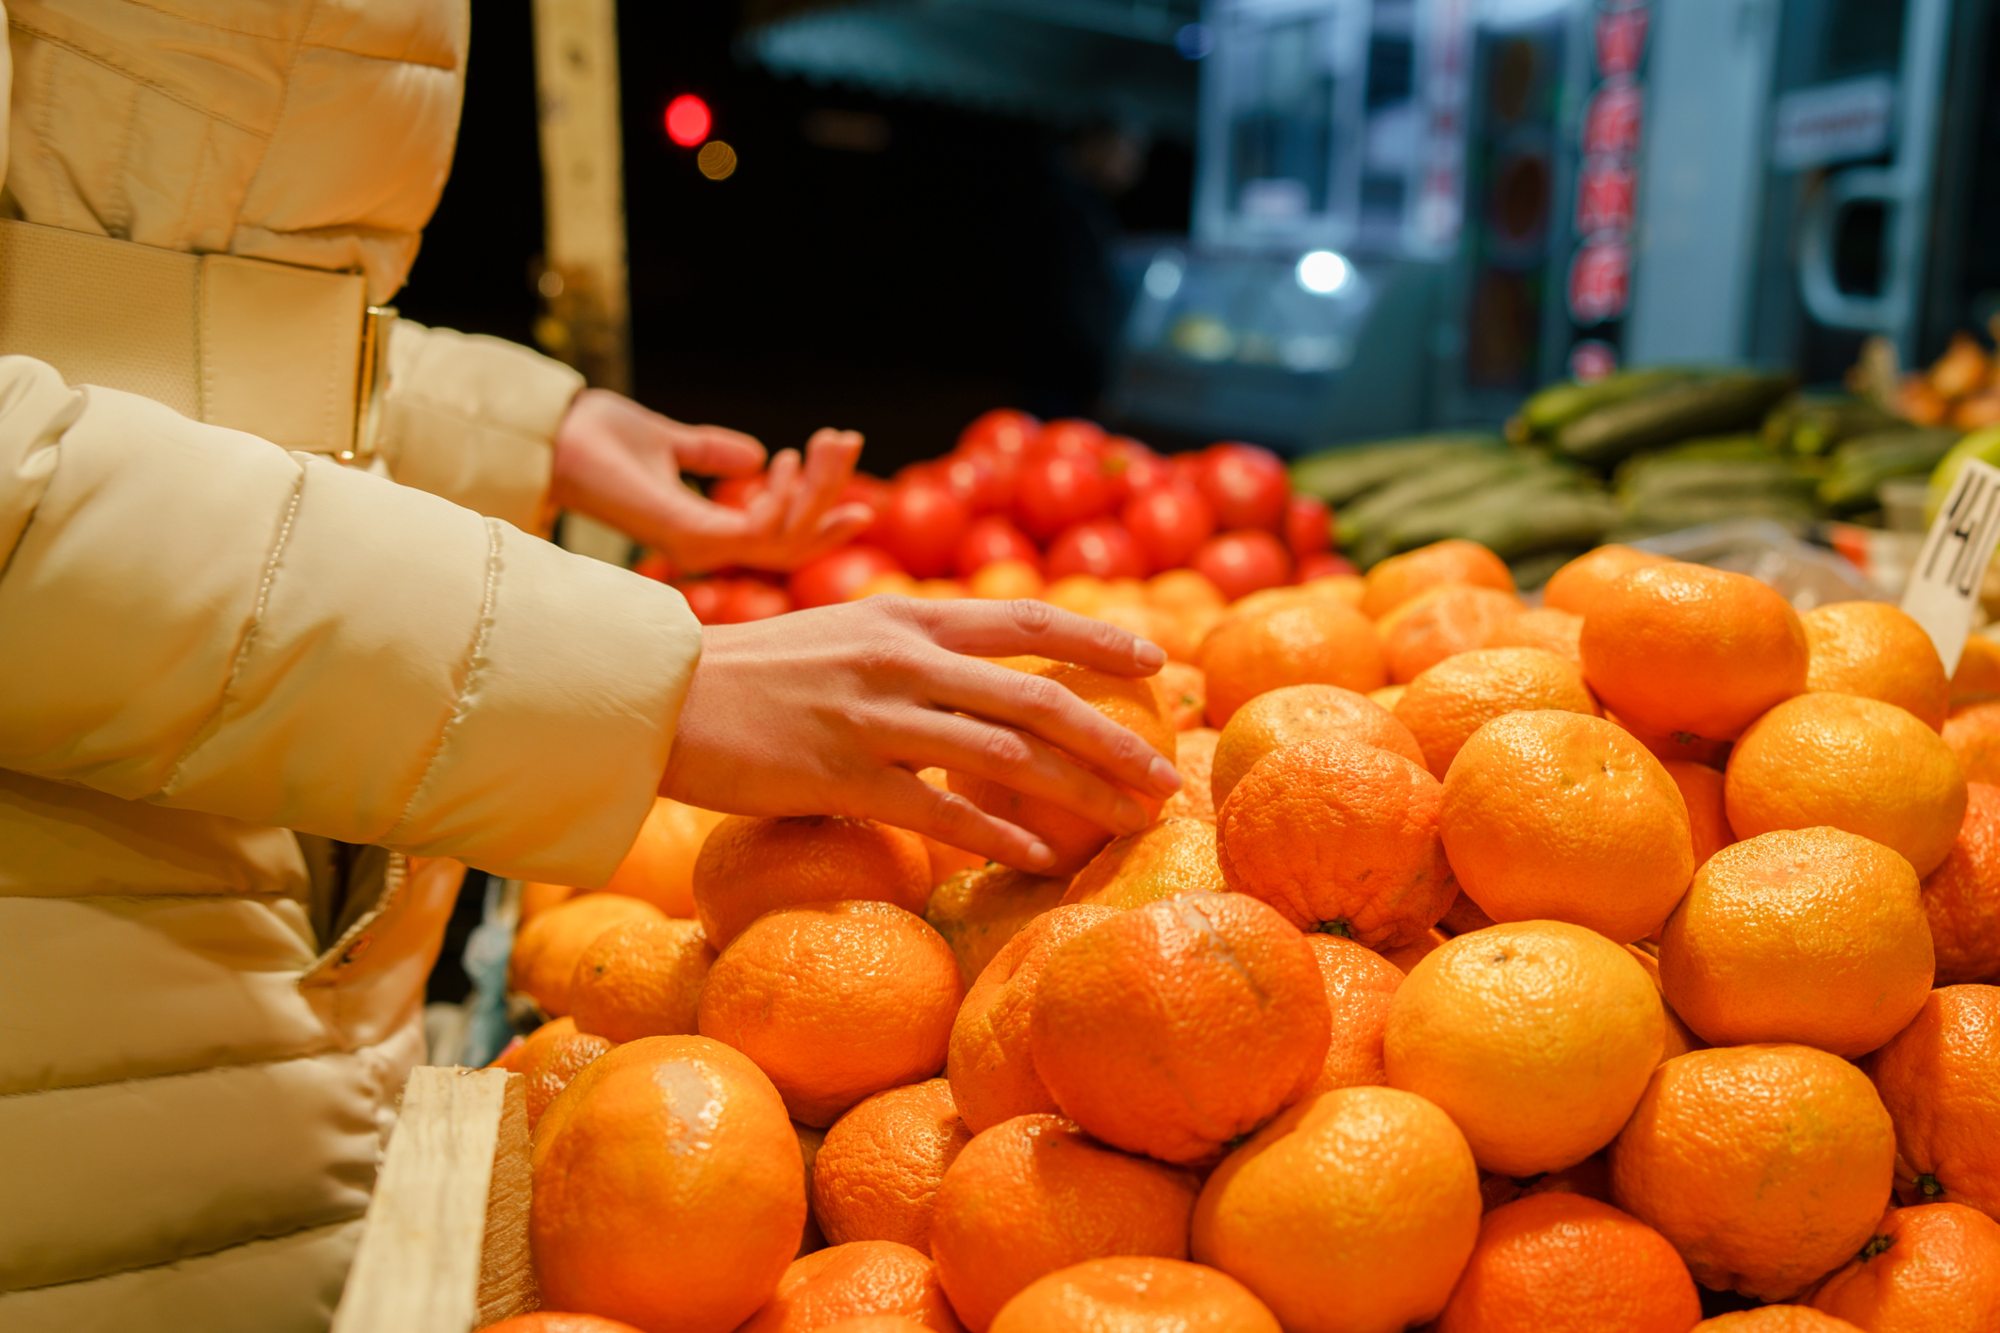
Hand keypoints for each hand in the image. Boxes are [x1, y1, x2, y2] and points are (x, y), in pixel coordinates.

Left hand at [550, 388, 872, 571]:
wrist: (553, 435)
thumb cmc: (597, 440)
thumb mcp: (671, 442)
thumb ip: (711, 452)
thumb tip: (756, 454)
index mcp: (704, 533)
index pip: (780, 542)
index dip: (824, 522)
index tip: (863, 500)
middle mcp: (705, 548)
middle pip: (794, 543)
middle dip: (829, 494)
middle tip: (845, 439)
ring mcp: (698, 547)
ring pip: (784, 539)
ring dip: (814, 490)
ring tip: (824, 441)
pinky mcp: (687, 537)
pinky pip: (754, 536)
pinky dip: (778, 503)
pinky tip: (783, 464)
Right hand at [659, 597, 1182, 870]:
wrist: (662, 693)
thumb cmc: (755, 669)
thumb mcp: (847, 633)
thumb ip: (914, 651)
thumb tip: (978, 680)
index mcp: (909, 617)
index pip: (1029, 622)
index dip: (1101, 641)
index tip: (1157, 663)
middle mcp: (905, 659)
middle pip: (1040, 698)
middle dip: (1117, 738)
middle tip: (1168, 775)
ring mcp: (878, 718)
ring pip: (1009, 758)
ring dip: (1084, 791)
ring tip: (1132, 821)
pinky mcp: (845, 776)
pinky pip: (944, 812)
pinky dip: (1001, 836)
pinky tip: (1041, 857)